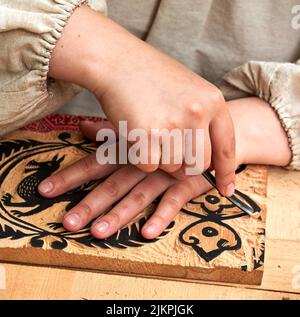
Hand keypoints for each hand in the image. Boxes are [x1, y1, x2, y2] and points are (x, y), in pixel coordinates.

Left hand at [39, 120, 212, 238]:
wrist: (217, 127)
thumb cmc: (173, 131)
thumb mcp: (143, 130)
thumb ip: (113, 132)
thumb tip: (84, 127)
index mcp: (131, 150)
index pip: (96, 163)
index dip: (71, 176)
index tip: (46, 190)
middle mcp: (145, 162)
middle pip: (112, 183)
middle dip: (90, 203)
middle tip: (68, 222)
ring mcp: (166, 173)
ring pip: (138, 195)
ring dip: (119, 214)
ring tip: (99, 232)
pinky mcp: (188, 183)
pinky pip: (173, 201)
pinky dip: (161, 216)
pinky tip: (147, 232)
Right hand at [48, 5, 235, 196]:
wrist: (118, 61)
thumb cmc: (152, 76)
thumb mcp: (189, 89)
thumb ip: (202, 120)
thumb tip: (206, 161)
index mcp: (212, 101)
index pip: (226, 147)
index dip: (226, 172)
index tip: (226, 190)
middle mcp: (197, 114)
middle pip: (198, 164)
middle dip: (184, 167)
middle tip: (169, 153)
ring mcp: (173, 124)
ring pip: (173, 167)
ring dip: (160, 159)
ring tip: (150, 134)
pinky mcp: (148, 135)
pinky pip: (150, 166)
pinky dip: (142, 157)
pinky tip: (137, 136)